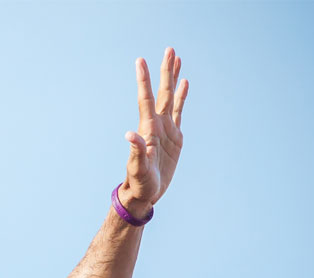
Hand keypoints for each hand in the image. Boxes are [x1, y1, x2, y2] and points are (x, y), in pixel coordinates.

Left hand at [118, 48, 187, 217]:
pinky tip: (184, 83)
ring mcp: (166, 128)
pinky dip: (181, 96)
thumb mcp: (138, 168)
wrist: (146, 192)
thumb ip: (136, 151)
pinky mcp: (175, 136)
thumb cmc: (140, 182)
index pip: (146, 98)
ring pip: (171, 97)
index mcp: (148, 128)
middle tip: (169, 49)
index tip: (140, 61)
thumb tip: (130, 135)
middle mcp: (156, 124)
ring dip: (173, 78)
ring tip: (176, 58)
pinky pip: (179, 111)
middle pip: (162, 92)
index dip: (144, 80)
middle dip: (164, 71)